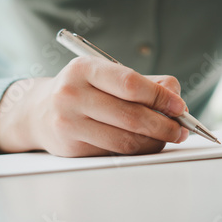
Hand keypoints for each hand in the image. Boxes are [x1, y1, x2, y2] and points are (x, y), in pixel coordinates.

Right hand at [0, 56, 189, 156]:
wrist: (40, 112)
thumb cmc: (84, 91)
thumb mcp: (107, 76)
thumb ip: (145, 83)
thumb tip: (176, 98)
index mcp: (84, 68)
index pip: (130, 83)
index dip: (160, 97)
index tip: (180, 107)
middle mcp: (72, 94)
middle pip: (131, 116)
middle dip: (164, 125)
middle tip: (182, 129)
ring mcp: (69, 123)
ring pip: (125, 140)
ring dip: (155, 142)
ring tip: (168, 137)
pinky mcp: (72, 147)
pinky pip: (115, 152)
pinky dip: (138, 150)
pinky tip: (147, 143)